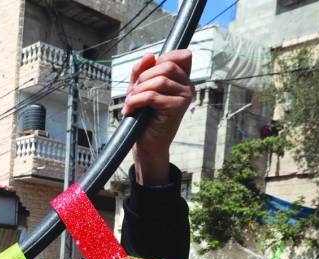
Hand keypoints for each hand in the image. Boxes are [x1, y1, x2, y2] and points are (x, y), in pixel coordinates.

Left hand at [123, 49, 193, 184]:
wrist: (147, 144)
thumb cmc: (144, 117)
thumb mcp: (140, 89)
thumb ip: (142, 71)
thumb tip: (149, 55)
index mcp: (181, 78)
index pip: (180, 55)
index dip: (161, 58)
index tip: (145, 75)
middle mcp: (187, 85)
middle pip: (167, 66)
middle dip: (144, 77)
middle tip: (132, 92)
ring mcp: (185, 97)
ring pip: (159, 81)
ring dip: (139, 91)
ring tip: (130, 102)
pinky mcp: (178, 108)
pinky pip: (153, 96)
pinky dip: (137, 101)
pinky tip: (130, 110)